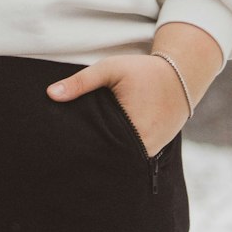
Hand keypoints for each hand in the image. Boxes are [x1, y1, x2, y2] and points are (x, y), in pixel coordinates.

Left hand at [46, 54, 191, 158]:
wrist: (180, 76)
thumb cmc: (143, 71)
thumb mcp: (111, 70)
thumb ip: (81, 82)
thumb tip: (50, 94)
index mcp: (131, 128)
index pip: (98, 149)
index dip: (81, 151)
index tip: (65, 151)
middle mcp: (143, 146)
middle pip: (110, 159)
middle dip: (92, 157)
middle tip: (68, 160)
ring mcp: (151, 151)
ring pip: (122, 161)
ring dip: (107, 157)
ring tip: (83, 160)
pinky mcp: (155, 150)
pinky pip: (133, 157)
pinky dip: (120, 153)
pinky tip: (105, 150)